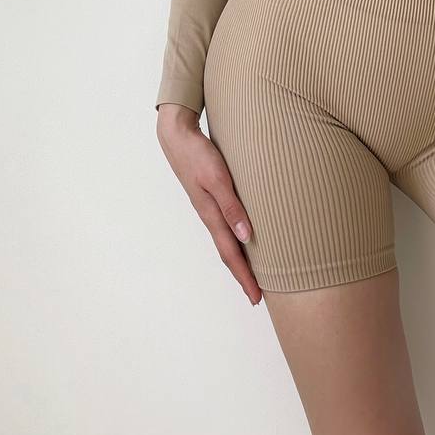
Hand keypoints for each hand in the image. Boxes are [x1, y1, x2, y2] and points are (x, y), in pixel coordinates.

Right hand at [156, 104, 262, 305]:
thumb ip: (232, 205)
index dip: (244, 276)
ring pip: (226, 240)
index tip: (256, 297)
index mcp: (211, 215)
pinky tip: (242, 236)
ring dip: (239, 258)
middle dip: (242, 274)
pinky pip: (225, 224)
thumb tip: (246, 236)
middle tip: (257, 295)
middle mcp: (210, 215)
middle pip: (228, 252)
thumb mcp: (217, 178)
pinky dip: (235, 238)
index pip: (231, 254)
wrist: (177, 136)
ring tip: (253, 272)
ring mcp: (208, 207)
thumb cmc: (198, 155)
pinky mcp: (209, 196)